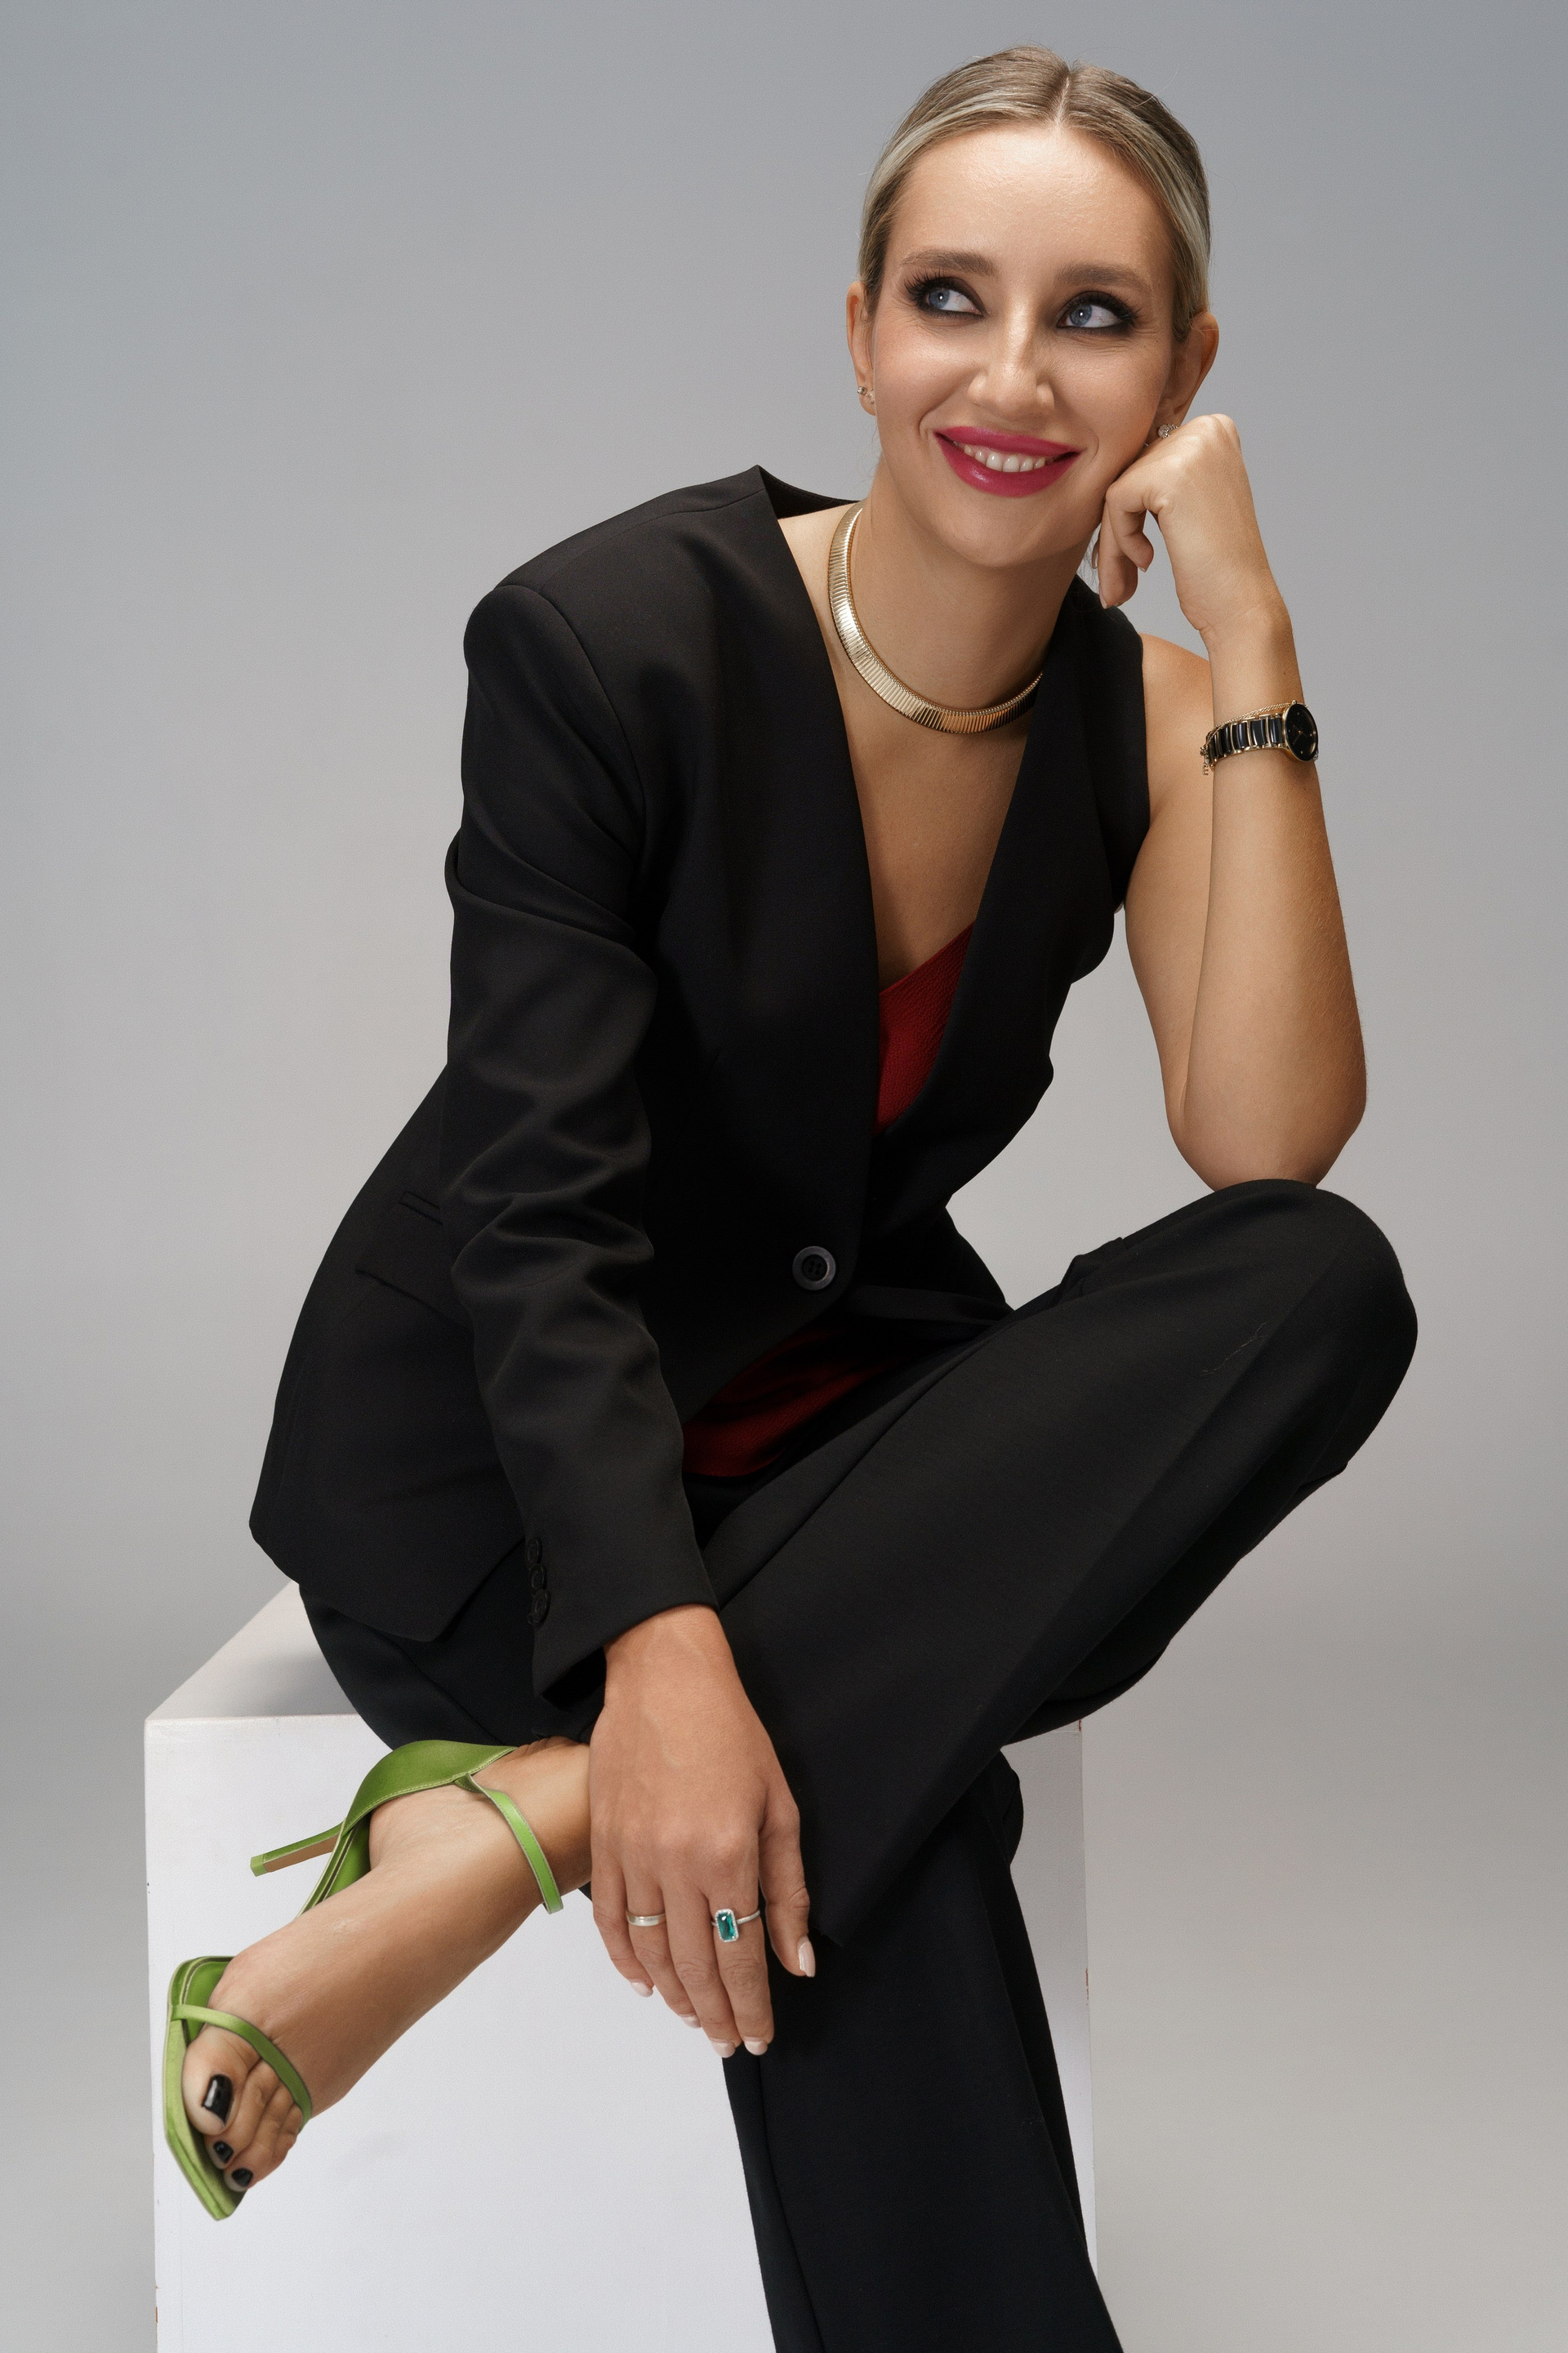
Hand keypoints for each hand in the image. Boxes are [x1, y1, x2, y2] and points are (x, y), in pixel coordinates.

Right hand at [589, 1605, 812, 2055]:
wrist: (663, 1679)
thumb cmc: (731, 1734)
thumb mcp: (779, 1806)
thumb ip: (788, 1891)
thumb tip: (799, 1962)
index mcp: (727, 1854)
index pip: (741, 1955)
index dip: (751, 2005)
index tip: (758, 2036)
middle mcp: (676, 1864)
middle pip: (694, 1965)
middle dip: (714, 2013)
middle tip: (727, 2042)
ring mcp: (633, 1856)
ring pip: (650, 1952)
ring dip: (673, 1995)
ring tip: (694, 2019)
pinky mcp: (603, 1845)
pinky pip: (611, 1920)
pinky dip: (626, 1960)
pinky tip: (645, 1983)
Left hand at [1094, 414, 1284, 646]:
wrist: (1242, 604)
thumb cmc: (1217, 567)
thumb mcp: (1193, 503)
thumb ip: (1160, 477)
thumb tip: (1107, 465)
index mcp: (1214, 430)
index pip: (1146, 461)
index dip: (1131, 512)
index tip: (1133, 555)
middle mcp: (1205, 429)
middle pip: (1130, 475)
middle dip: (1118, 532)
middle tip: (1120, 582)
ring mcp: (1189, 448)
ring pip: (1118, 490)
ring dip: (1113, 545)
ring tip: (1122, 587)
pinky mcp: (1168, 476)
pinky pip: (1115, 502)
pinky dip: (1119, 540)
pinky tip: (1147, 562)